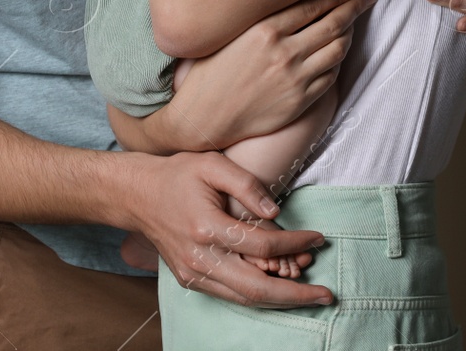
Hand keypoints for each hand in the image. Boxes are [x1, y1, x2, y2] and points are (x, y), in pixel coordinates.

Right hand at [126, 150, 335, 307]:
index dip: (295, 243)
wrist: (137, 195)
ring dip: (282, 301)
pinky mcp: (191, 280)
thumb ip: (247, 184)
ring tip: (311, 295)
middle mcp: (199, 258)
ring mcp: (193, 274)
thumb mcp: (212, 164)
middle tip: (328, 295)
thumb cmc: (177, 175)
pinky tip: (281, 290)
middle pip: (257, 288)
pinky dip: (259, 296)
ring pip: (245, 299)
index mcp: (206, 227)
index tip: (319, 237)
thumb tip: (276, 212)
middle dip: (296, 295)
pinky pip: (231, 296)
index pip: (263, 245)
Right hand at [158, 0, 374, 149]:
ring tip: (353, 24)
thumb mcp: (230, 34)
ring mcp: (295, 79)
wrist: (204, 118)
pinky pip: (330, 76)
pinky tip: (337, 53)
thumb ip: (262, 17)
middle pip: (334, 23)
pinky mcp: (300, 102)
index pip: (315, 4)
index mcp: (265, 29)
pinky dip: (338, 61)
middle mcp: (284, 52)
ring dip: (350, 34)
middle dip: (355, 8)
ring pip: (337, 49)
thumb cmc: (211, 73)